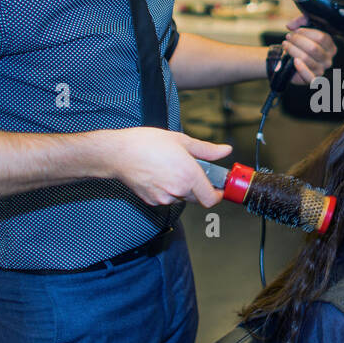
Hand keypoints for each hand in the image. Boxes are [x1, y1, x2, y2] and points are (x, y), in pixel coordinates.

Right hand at [106, 127, 230, 206]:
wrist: (118, 154)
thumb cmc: (146, 144)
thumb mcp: (181, 141)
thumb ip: (206, 150)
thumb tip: (225, 151)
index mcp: (189, 175)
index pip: (211, 198)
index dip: (218, 195)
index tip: (218, 189)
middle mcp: (178, 190)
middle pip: (198, 198)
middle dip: (200, 188)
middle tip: (193, 172)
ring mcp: (164, 198)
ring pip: (182, 198)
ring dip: (183, 188)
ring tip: (172, 169)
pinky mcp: (153, 201)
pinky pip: (168, 199)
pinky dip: (169, 190)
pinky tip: (160, 175)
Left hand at [279, 15, 336, 85]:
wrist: (291, 59)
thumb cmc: (300, 43)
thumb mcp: (304, 27)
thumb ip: (301, 21)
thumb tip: (290, 26)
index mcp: (330, 47)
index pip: (322, 37)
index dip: (307, 32)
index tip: (295, 30)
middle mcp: (328, 59)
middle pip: (313, 48)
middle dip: (298, 40)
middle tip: (288, 37)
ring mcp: (321, 70)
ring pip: (306, 58)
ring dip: (292, 50)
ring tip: (285, 45)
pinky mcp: (313, 79)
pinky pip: (309, 76)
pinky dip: (301, 68)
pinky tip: (294, 61)